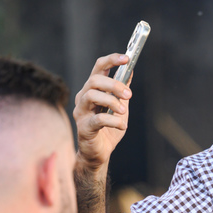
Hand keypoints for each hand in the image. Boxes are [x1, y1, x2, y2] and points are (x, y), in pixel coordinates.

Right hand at [73, 53, 133, 175]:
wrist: (100, 154)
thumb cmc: (109, 129)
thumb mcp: (120, 106)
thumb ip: (123, 90)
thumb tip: (130, 71)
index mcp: (92, 89)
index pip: (98, 68)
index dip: (111, 60)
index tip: (127, 58)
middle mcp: (83, 98)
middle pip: (94, 80)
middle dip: (114, 85)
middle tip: (129, 95)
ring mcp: (81, 112)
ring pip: (92, 96)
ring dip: (112, 101)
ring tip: (123, 111)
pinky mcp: (84, 128)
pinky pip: (98, 119)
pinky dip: (113, 121)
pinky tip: (122, 125)